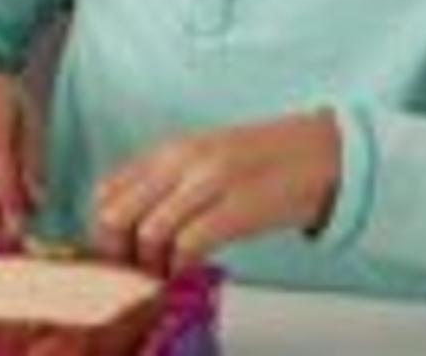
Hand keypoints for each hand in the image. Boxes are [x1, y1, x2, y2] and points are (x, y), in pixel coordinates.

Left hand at [91, 111, 341, 275]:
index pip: (107, 191)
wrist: (324, 151)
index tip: (113, 255)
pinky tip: (186, 272)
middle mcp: (181, 161)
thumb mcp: (202, 160)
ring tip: (161, 276)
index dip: (101, 230)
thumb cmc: (264, 161)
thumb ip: (166, 183)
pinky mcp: (238, 206)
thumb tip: (128, 222)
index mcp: (168, 150)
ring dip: (150, 265)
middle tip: (132, 273)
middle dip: (118, 253)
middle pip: (118, 214)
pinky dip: (180, 266)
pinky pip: (189, 243)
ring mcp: (208, 182)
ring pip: (149, 231)